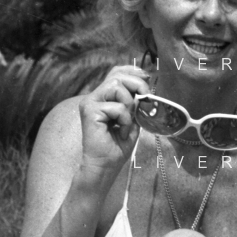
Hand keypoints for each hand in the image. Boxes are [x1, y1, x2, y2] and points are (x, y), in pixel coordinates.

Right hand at [79, 65, 149, 179]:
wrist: (106, 165)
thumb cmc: (118, 144)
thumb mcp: (132, 118)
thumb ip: (136, 102)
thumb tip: (146, 86)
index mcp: (104, 97)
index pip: (116, 72)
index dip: (132, 71)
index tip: (147, 77)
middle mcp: (95, 97)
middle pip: (117, 76)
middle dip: (137, 85)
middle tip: (144, 102)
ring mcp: (90, 103)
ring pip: (116, 87)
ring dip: (129, 106)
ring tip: (127, 123)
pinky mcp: (89, 111)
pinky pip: (116, 107)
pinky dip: (125, 120)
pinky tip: (120, 132)